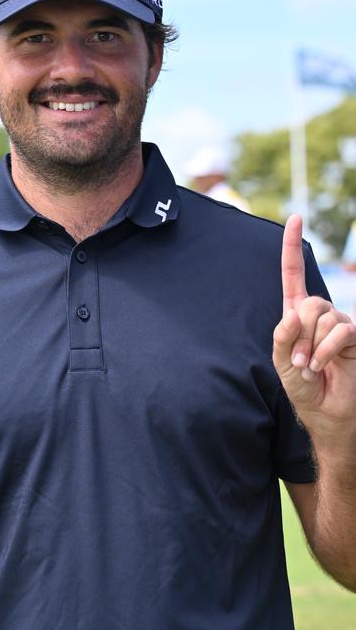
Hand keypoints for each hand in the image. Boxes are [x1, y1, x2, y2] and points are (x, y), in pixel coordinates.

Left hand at [273, 215, 355, 445]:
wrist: (324, 411)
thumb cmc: (300, 386)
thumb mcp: (280, 361)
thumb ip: (282, 336)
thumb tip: (294, 313)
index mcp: (295, 314)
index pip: (293, 274)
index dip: (293, 246)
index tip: (295, 218)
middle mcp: (318, 313)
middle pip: (307, 303)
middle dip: (299, 334)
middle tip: (297, 361)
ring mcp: (338, 324)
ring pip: (323, 316)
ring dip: (311, 346)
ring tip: (308, 366)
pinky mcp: (354, 337)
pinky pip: (340, 331)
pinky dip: (326, 351)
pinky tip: (321, 367)